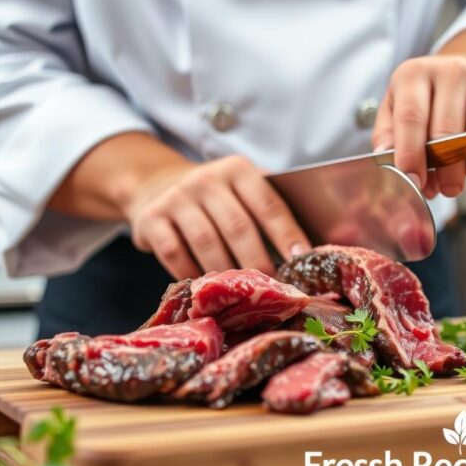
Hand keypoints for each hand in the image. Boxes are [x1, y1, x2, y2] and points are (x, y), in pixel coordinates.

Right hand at [122, 155, 309, 278]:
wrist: (157, 184)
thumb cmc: (217, 197)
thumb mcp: (242, 190)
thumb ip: (270, 212)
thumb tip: (314, 249)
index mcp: (238, 170)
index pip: (268, 205)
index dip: (287, 234)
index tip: (302, 260)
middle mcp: (206, 179)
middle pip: (238, 227)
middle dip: (259, 262)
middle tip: (274, 289)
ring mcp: (176, 198)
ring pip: (207, 243)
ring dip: (227, 272)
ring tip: (242, 294)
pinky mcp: (150, 219)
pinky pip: (175, 254)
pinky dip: (192, 274)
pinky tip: (206, 288)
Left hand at [371, 55, 465, 198]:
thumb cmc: (434, 100)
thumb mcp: (403, 109)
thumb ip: (391, 137)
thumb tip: (387, 165)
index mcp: (410, 75)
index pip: (408, 117)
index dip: (409, 153)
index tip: (411, 181)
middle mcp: (440, 69)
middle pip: (438, 127)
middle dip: (436, 167)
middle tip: (437, 191)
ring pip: (463, 130)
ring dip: (458, 166)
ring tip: (453, 186)